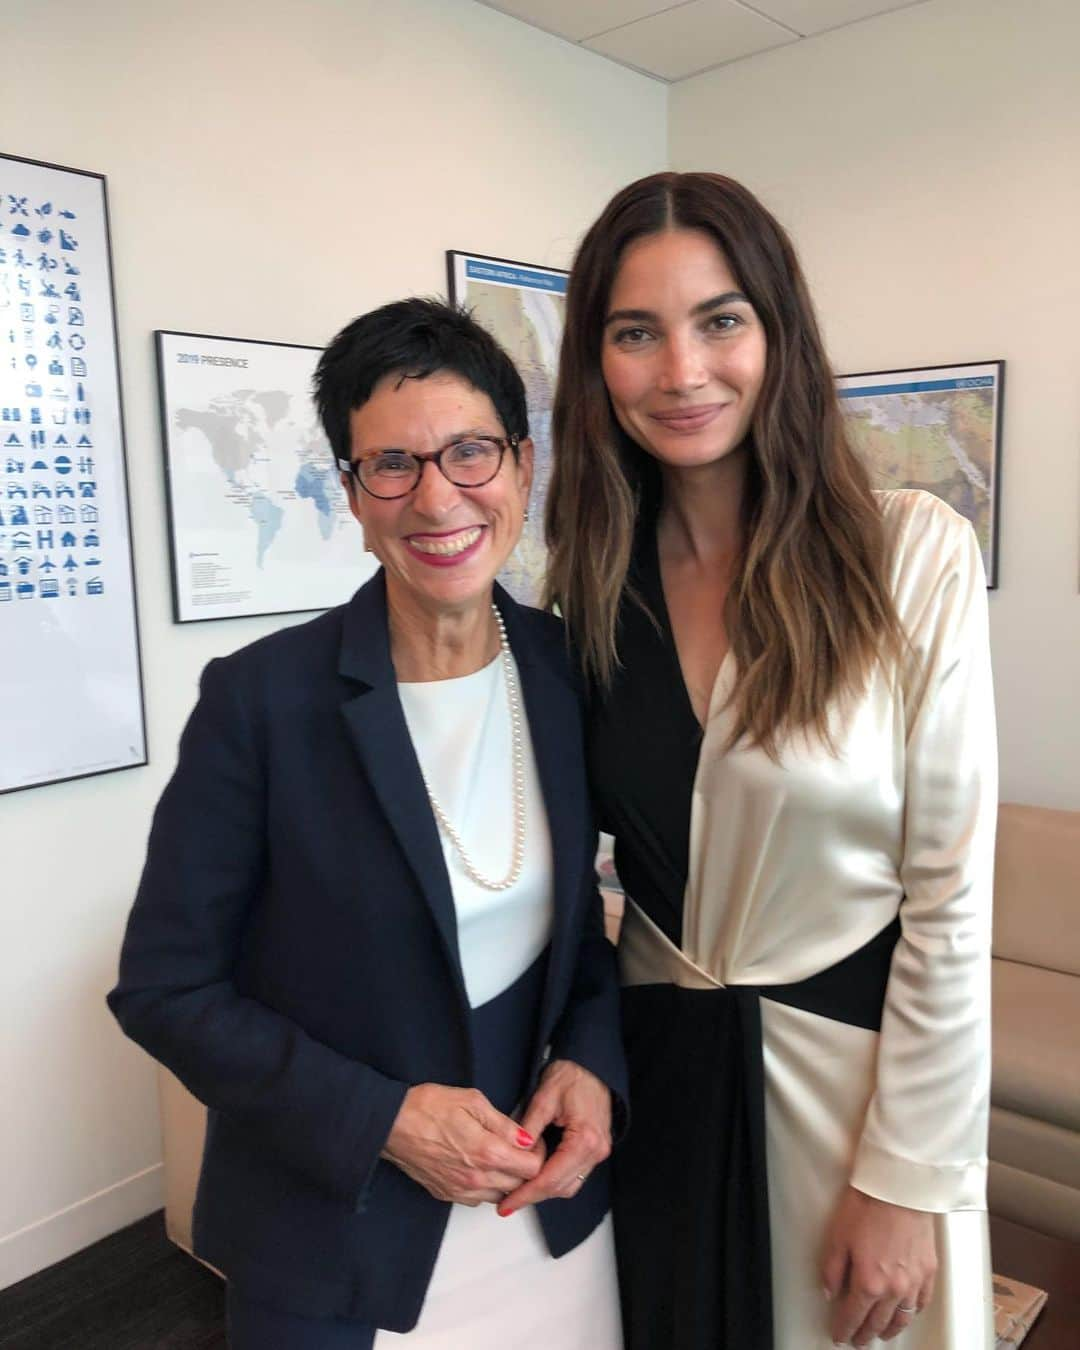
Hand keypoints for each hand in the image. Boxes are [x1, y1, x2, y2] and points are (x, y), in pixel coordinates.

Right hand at [382, 1084, 542, 1205]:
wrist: (391, 1123)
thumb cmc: (428, 1107)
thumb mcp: (472, 1101)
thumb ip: (503, 1123)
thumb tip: (526, 1139)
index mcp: (487, 1152)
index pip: (531, 1168)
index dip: (537, 1154)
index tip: (532, 1143)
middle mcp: (476, 1178)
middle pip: (519, 1186)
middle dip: (524, 1169)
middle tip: (518, 1149)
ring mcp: (461, 1190)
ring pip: (499, 1196)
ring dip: (506, 1180)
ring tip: (499, 1157)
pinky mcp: (447, 1194)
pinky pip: (478, 1199)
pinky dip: (486, 1187)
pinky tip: (480, 1167)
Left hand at [496, 1059, 611, 1216]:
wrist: (592, 1065)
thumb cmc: (571, 1075)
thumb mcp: (544, 1097)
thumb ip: (528, 1128)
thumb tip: (513, 1154)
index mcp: (584, 1139)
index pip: (550, 1178)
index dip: (526, 1194)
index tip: (507, 1204)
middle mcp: (595, 1151)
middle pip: (561, 1187)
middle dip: (533, 1196)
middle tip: (507, 1202)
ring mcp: (598, 1152)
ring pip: (569, 1185)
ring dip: (544, 1190)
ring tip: (517, 1192)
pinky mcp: (595, 1150)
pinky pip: (574, 1174)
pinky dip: (554, 1179)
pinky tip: (535, 1177)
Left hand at [822, 1186, 936, 1344]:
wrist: (899, 1189)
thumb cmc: (867, 1207)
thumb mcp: (837, 1237)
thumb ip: (832, 1270)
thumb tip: (829, 1291)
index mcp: (868, 1283)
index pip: (853, 1316)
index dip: (844, 1328)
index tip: (840, 1335)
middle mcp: (893, 1289)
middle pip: (877, 1322)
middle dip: (865, 1333)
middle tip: (858, 1339)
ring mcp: (914, 1282)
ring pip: (902, 1317)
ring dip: (890, 1329)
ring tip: (881, 1334)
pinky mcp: (929, 1270)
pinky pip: (921, 1302)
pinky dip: (912, 1312)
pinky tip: (907, 1313)